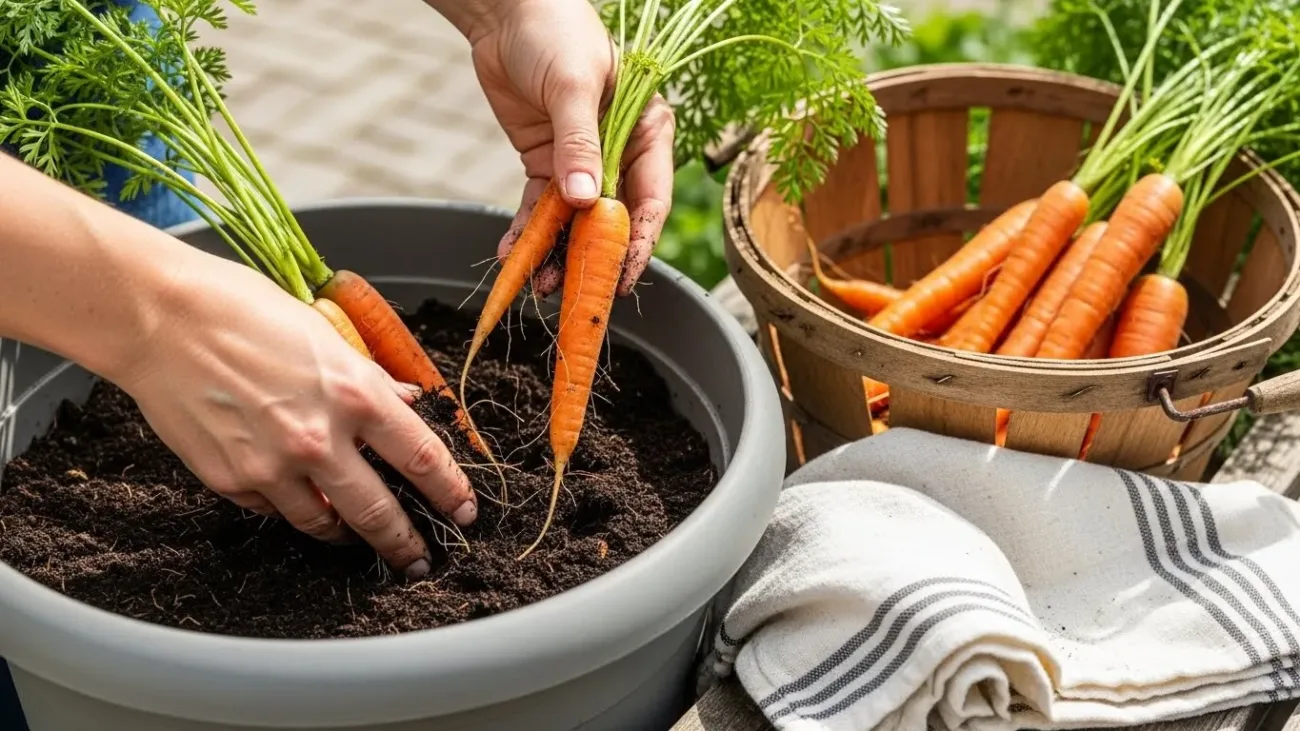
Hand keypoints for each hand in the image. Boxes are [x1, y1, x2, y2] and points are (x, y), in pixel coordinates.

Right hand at [112, 256, 475, 580]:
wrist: (158, 318)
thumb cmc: (241, 311)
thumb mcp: (323, 334)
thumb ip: (369, 378)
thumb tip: (406, 402)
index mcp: (355, 395)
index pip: (422, 457)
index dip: (449, 491)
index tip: (463, 511)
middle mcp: (319, 439)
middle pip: (379, 512)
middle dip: (405, 542)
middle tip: (419, 558)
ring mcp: (272, 467)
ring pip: (325, 523)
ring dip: (346, 534)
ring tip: (356, 537)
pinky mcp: (231, 481)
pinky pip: (274, 510)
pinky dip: (291, 507)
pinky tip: (295, 497)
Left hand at [434, 0, 675, 296]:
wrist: (507, 11)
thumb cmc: (556, 32)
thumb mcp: (573, 86)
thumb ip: (579, 145)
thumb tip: (583, 203)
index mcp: (646, 131)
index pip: (649, 198)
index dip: (637, 241)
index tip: (621, 275)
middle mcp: (619, 152)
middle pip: (610, 219)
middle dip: (592, 256)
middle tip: (574, 291)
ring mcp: (581, 162)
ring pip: (574, 222)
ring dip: (557, 254)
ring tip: (537, 284)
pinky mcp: (545, 163)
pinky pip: (539, 208)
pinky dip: (528, 233)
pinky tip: (515, 256)